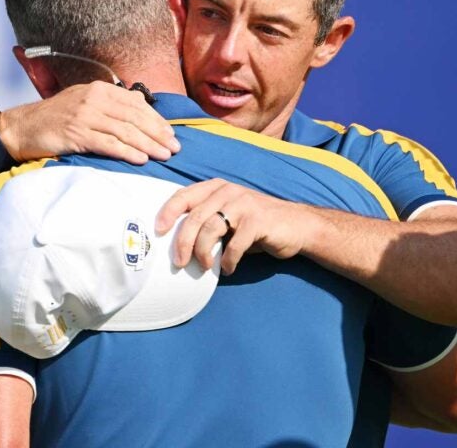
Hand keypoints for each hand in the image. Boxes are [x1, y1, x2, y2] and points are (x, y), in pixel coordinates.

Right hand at [0, 82, 180, 164]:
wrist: (23, 127)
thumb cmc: (55, 118)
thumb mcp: (84, 102)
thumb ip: (110, 104)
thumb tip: (139, 105)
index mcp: (99, 90)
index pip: (136, 105)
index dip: (157, 120)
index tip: (171, 134)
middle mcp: (94, 99)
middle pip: (134, 118)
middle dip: (158, 133)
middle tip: (175, 148)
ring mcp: (85, 116)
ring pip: (125, 131)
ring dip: (148, 145)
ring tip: (164, 156)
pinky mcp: (76, 134)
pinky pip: (108, 143)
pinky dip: (127, 152)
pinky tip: (141, 159)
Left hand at [155, 179, 310, 274]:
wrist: (297, 226)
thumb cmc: (256, 225)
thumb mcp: (228, 217)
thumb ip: (206, 222)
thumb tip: (177, 245)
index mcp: (216, 188)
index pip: (184, 195)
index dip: (168, 212)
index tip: (158, 230)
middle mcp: (228, 191)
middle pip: (195, 217)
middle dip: (183, 242)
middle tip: (179, 262)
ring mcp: (244, 204)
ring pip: (211, 229)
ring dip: (203, 252)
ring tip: (204, 266)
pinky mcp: (258, 220)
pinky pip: (235, 244)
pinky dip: (228, 260)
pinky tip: (229, 268)